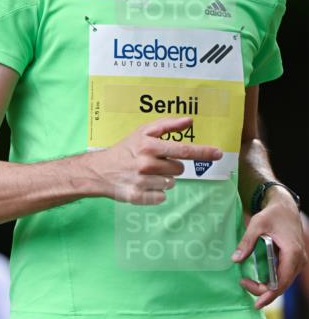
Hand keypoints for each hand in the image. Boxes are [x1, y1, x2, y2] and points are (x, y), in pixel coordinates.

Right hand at [88, 116, 222, 204]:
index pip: (184, 150)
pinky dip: (156, 192)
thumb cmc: (125, 149)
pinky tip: (143, 185)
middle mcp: (146, 164)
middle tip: (154, 163)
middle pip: (179, 169)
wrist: (99, 171)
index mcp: (149, 146)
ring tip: (146, 174)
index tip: (218, 154)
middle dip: (171, 166)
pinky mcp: (138, 197)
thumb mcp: (142, 132)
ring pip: (171, 183)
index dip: (203, 152)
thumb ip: (167, 125)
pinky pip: (162, 197)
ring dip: (163, 179)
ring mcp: (142, 182)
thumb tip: (189, 121)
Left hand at [232, 189, 306, 309]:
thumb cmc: (272, 214)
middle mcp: (299, 260)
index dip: (268, 295)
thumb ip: (247, 242)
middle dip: (263, 291)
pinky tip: (257, 281)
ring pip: (283, 283)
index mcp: (292, 252)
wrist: (285, 207)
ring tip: (247, 282)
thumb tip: (235, 259)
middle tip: (243, 283)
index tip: (255, 302)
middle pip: (282, 286)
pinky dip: (271, 281)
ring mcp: (298, 262)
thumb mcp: (257, 224)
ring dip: (266, 287)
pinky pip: (283, 277)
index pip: (281, 282)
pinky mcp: (294, 261)